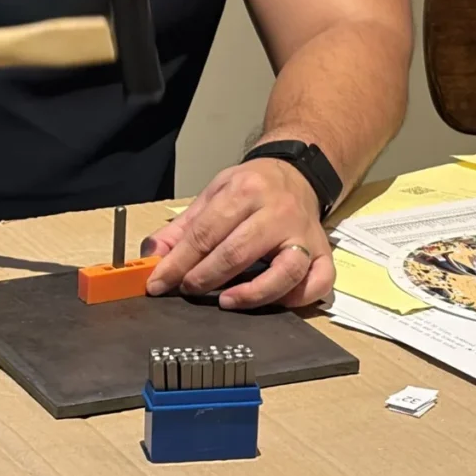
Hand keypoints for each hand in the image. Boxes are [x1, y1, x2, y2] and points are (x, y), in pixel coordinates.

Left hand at [141, 158, 334, 308]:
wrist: (296, 173)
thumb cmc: (250, 189)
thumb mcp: (212, 197)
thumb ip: (180, 230)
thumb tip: (152, 259)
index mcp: (245, 191)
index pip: (204, 234)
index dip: (176, 263)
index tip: (157, 284)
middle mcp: (278, 211)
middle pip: (238, 252)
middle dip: (205, 277)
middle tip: (188, 290)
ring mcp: (304, 234)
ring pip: (285, 271)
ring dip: (252, 294)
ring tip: (226, 301)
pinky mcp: (324, 252)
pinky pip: (319, 281)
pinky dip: (298, 297)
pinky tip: (274, 302)